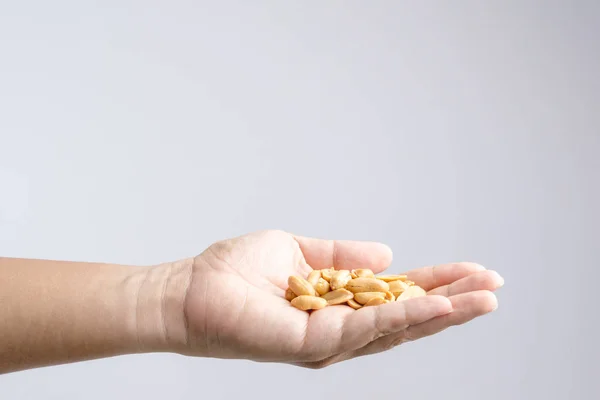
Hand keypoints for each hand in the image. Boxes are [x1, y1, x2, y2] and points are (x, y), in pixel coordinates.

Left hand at [177, 230, 502, 367]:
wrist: (188, 290)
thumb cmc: (235, 273)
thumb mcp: (300, 254)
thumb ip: (342, 257)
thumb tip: (387, 253)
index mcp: (337, 307)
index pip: (396, 297)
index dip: (436, 285)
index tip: (472, 271)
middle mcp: (337, 331)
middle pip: (406, 320)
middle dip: (452, 303)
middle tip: (493, 286)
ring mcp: (326, 342)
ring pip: (395, 329)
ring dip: (441, 313)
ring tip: (481, 296)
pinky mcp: (310, 345)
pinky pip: (364, 329)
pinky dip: (403, 316)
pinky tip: (435, 305)